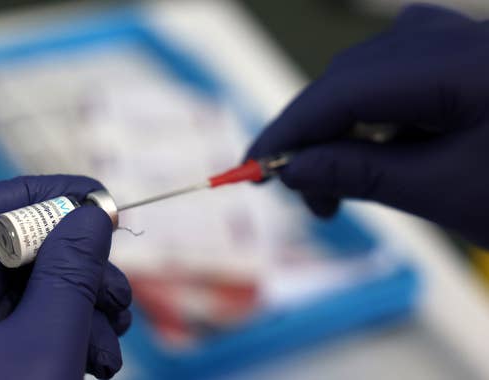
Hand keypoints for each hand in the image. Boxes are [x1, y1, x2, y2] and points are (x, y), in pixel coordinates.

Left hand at [0, 175, 131, 379]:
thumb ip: (70, 273)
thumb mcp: (46, 348)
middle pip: (1, 255)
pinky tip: (97, 363)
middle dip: (70, 263)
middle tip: (118, 284)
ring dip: (76, 304)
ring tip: (114, 336)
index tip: (93, 198)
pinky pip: (20, 333)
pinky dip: (63, 335)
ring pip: (19, 296)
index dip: (33, 194)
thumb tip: (91, 215)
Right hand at [247, 5, 488, 246]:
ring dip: (339, 131)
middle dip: (311, 138)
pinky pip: (392, 77)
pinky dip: (370, 118)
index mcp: (452, 63)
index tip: (250, 170)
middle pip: (346, 81)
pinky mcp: (459, 54)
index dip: (286, 132)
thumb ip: (360, 174)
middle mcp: (445, 36)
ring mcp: (453, 39)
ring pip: (364, 79)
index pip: (338, 93)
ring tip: (337, 187)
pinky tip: (374, 150)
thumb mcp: (448, 191)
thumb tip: (291, 168)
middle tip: (300, 198)